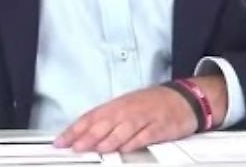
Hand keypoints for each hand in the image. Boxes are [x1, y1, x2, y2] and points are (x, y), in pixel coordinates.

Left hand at [55, 76, 227, 153]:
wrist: (183, 98)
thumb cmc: (153, 104)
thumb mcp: (127, 107)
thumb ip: (107, 121)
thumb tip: (83, 134)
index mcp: (117, 105)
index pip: (91, 116)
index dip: (75, 129)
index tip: (62, 140)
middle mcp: (128, 110)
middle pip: (105, 123)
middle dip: (88, 135)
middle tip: (75, 146)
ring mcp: (145, 117)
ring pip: (124, 129)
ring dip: (109, 139)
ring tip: (97, 148)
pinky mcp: (160, 126)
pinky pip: (146, 134)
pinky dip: (135, 142)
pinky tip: (126, 148)